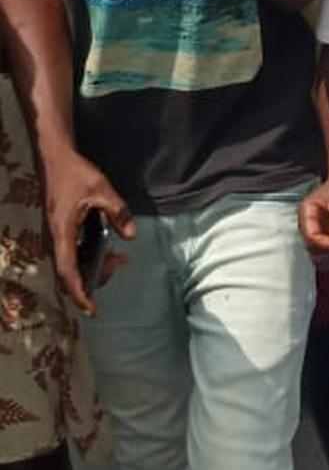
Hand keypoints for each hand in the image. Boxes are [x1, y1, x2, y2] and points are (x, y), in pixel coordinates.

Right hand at [43, 149, 135, 315]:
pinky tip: (108, 250)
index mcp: (63, 233)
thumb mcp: (101, 189)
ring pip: (73, 264)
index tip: (92, 309)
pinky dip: (90, 256)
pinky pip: (74, 253)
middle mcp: (56, 239)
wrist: (56, 160)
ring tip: (119, 258)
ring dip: (94, 266)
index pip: (69, 272)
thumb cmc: (76, 174)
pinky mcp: (61, 231)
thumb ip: (117, 211)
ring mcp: (57, 236)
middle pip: (71, 273)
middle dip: (94, 278)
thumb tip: (131, 236)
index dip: (80, 292)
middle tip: (119, 265)